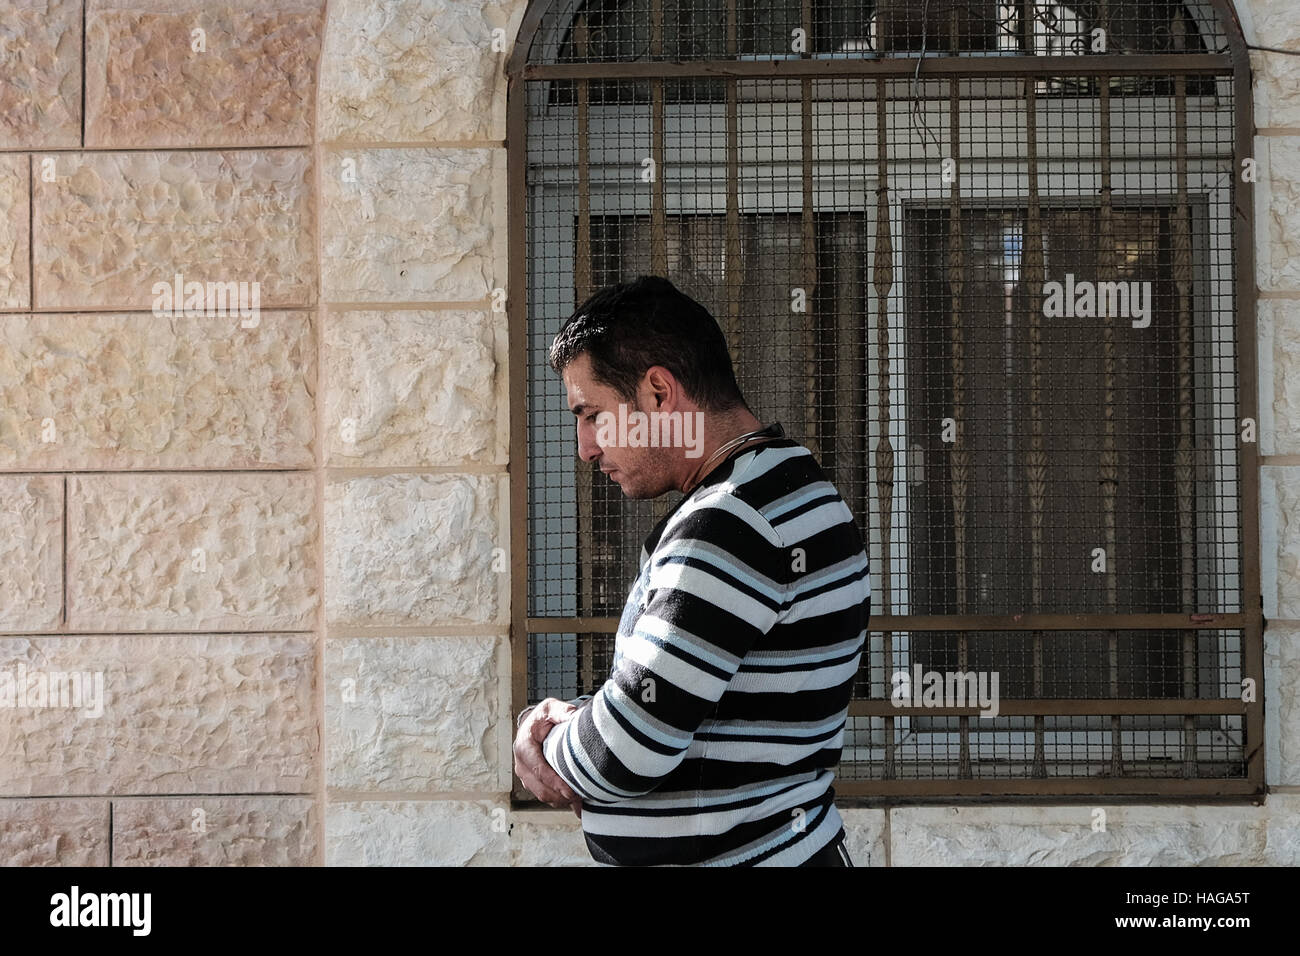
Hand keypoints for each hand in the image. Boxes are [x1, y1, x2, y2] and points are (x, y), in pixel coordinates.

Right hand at [514, 697, 582, 814]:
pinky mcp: (531, 782)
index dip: (555, 782)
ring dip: (561, 801)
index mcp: (524, 747)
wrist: (532, 725)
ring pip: (543, 795)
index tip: (570, 791)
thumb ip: (562, 712)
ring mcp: (525, 775)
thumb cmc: (542, 718)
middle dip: (561, 796)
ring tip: (580, 801)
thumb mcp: (551, 709)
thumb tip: (575, 716)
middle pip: (540, 788)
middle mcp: (521, 764)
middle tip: (581, 798)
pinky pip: (544, 796)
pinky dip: (559, 801)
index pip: (538, 770)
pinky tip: (575, 802)